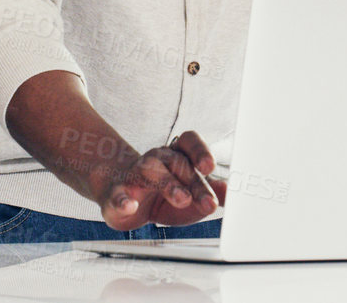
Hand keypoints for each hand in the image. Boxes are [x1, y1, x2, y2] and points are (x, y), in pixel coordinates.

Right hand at [95, 131, 226, 230]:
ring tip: (182, 199)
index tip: (209, 166)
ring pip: (150, 170)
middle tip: (208, 203)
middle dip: (194, 183)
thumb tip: (229, 192)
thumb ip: (209, 192)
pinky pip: (118, 194)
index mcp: (176, 156)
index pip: (189, 142)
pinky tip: (130, 206)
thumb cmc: (161, 193)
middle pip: (177, 162)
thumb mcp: (189, 194)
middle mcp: (156, 160)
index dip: (200, 150)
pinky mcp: (117, 194)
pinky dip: (124, 200)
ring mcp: (135, 175)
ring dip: (168, 184)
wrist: (122, 196)